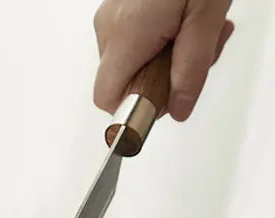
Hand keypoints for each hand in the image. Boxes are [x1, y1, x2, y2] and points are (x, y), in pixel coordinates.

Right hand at [93, 0, 233, 120]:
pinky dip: (158, 41)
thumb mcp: (206, 18)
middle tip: (196, 58)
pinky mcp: (117, 8)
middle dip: (161, 79)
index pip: (109, 98)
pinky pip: (132, 41)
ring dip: (163, 59)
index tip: (162, 103)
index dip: (135, 108)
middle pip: (123, 81)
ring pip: (129, 62)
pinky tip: (181, 23)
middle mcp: (109, 27)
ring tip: (194, 32)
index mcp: (126, 34)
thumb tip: (177, 109)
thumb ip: (192, 69)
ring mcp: (110, 15)